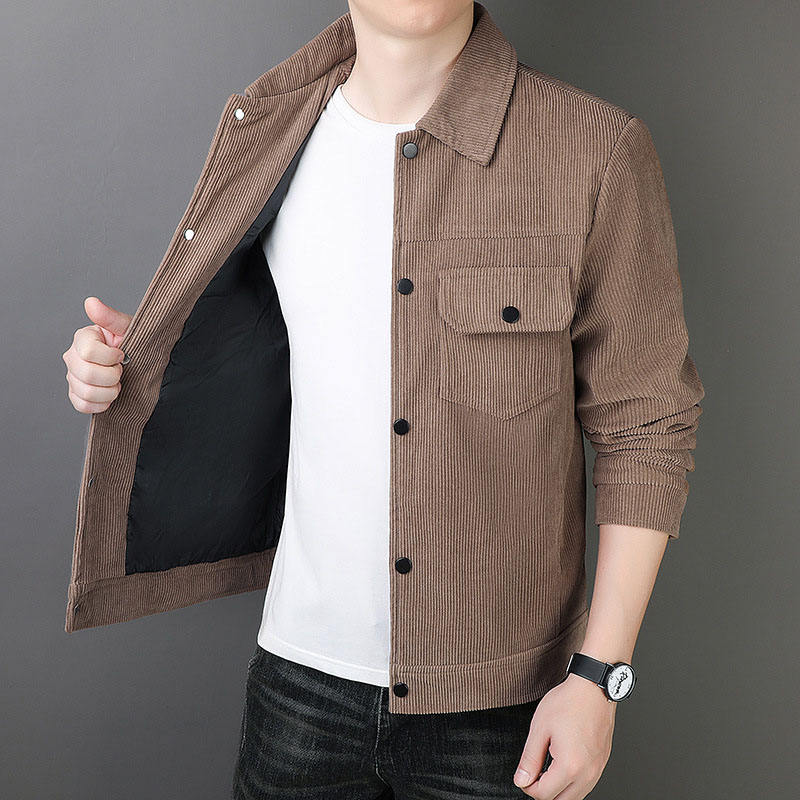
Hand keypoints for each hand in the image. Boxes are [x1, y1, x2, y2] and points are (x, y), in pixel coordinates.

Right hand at [62, 296, 131, 413]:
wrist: (140, 363)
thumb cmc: (134, 343)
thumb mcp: (128, 328)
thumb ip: (110, 317)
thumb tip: (91, 302)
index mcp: (83, 338)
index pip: (88, 351)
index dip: (111, 357)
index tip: (122, 355)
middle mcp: (73, 356)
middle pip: (87, 374)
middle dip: (112, 375)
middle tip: (121, 370)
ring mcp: (73, 376)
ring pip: (86, 391)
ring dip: (109, 391)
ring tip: (118, 383)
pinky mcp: (76, 394)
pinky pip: (82, 405)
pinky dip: (101, 404)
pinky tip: (110, 395)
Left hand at [512, 673, 615, 798]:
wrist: (593, 688)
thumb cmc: (568, 702)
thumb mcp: (540, 728)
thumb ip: (529, 759)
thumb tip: (521, 780)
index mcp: (569, 766)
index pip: (544, 795)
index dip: (527, 786)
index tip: (523, 774)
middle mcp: (587, 774)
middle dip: (543, 792)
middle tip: (533, 773)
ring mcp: (597, 770)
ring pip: (575, 797)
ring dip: (558, 789)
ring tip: (547, 768)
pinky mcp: (602, 763)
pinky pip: (586, 785)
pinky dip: (572, 783)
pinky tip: (562, 765)